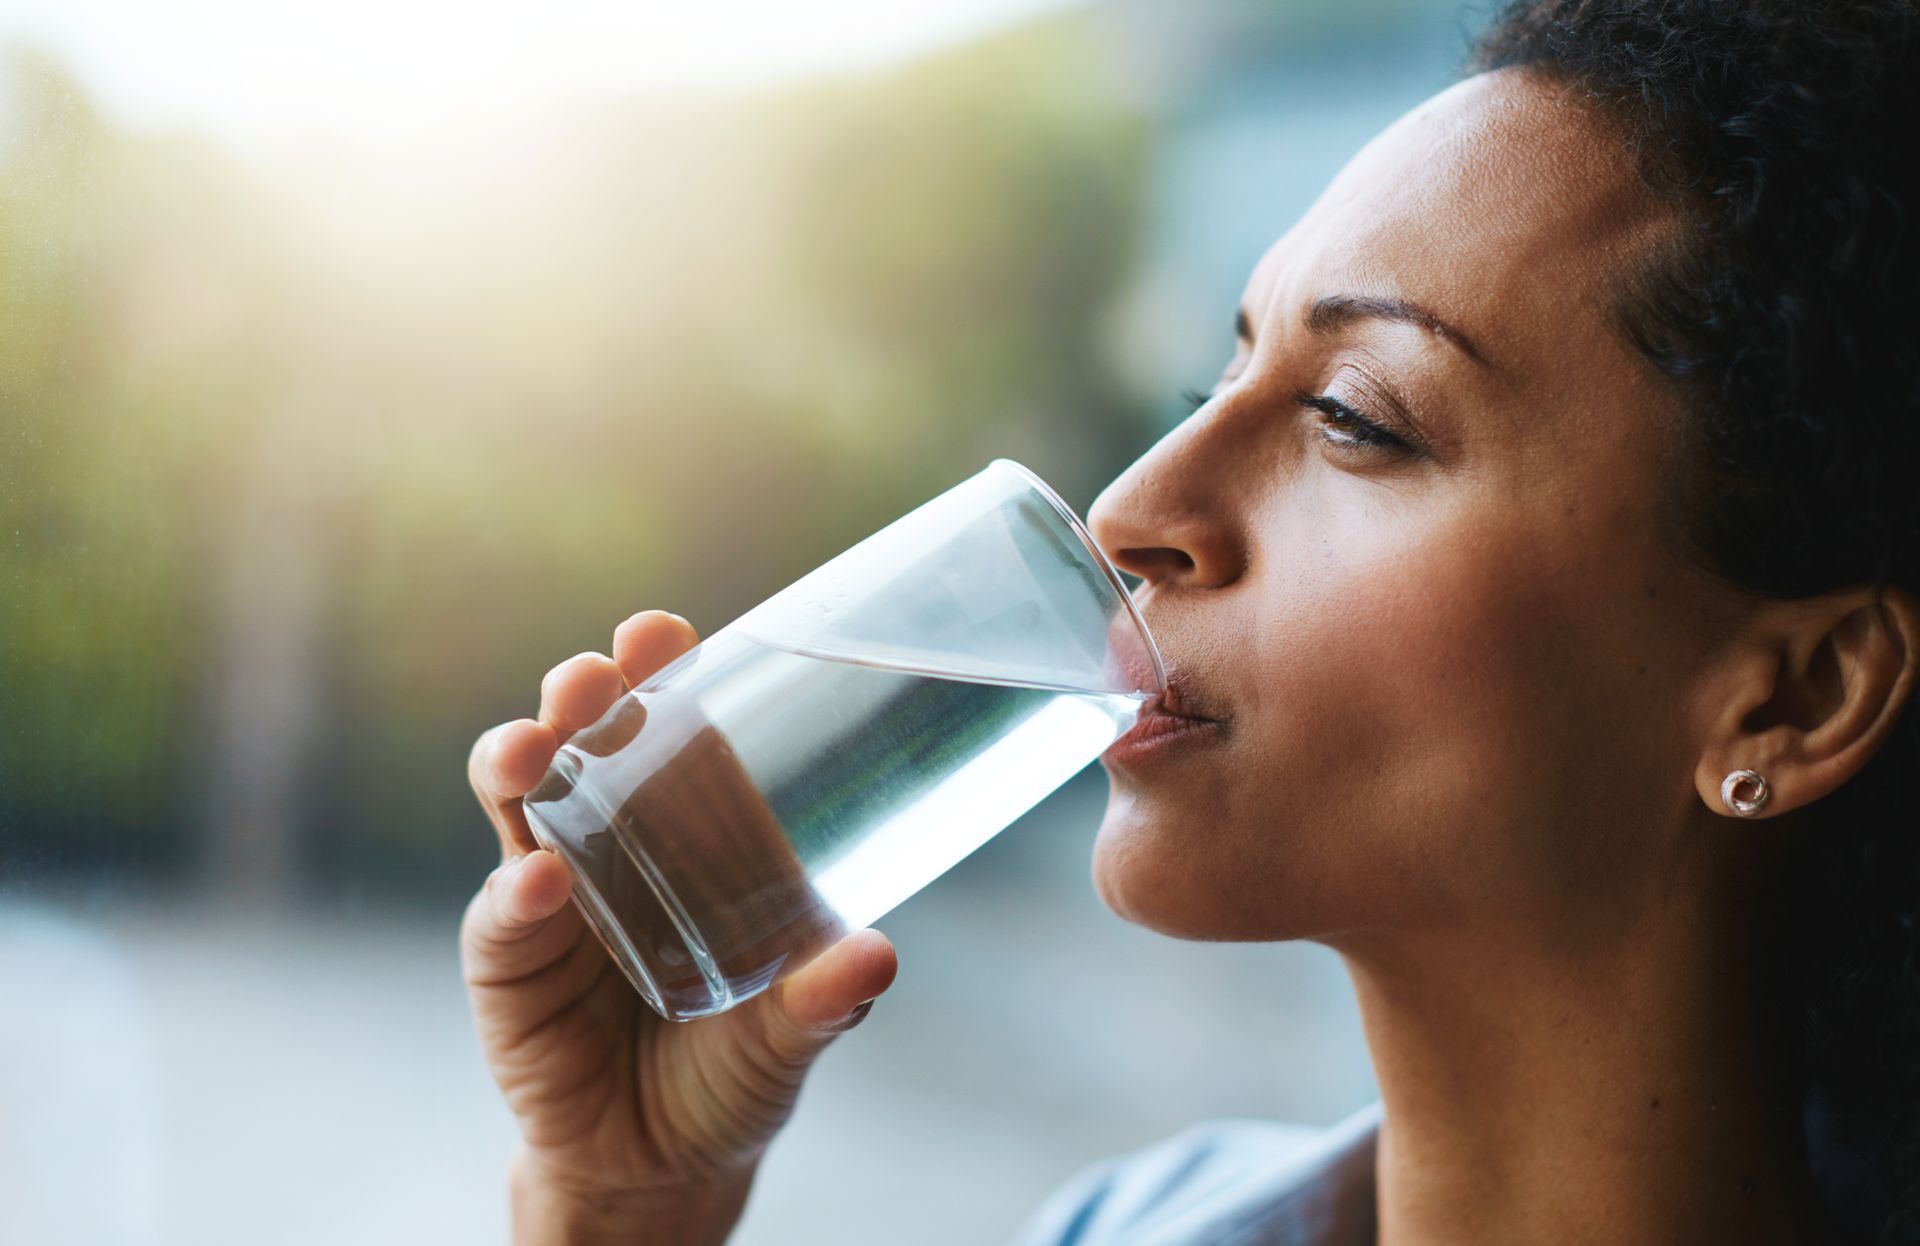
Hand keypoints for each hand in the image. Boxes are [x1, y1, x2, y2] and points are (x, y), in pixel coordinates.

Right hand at [462, 610, 898, 1242]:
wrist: (664, 1162)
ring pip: (517, 801)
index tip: (661, 632)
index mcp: (691, 827)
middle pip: (582, 738)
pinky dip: (515, 896)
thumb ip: (827, 998)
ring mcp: (550, 893)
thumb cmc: (736, 1066)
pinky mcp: (507, 962)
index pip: (668, 725)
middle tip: (590, 680)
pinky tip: (537, 886)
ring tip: (534, 750)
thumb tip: (877, 954)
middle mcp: (612, 838)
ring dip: (519, 761)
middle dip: (577, 694)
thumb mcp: (792, 1033)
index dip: (658, 670)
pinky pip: (501, 915)